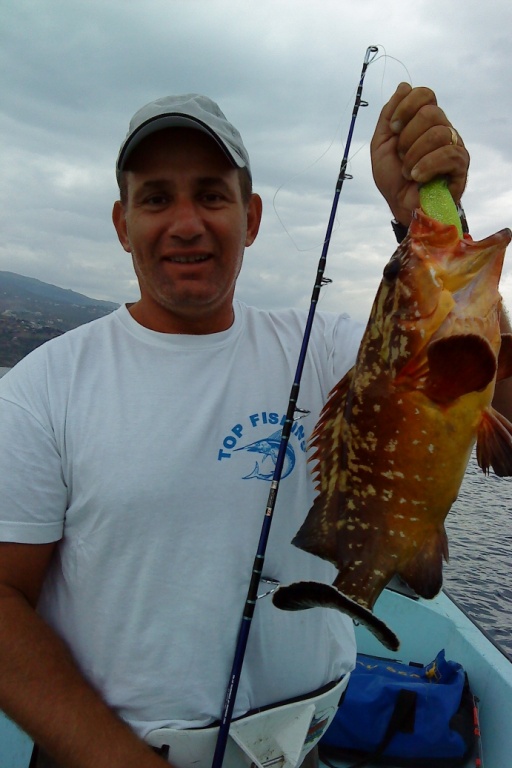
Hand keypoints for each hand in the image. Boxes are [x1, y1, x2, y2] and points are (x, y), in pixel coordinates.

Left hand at [370, 83, 469, 225]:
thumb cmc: (393, 178)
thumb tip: (404, 85)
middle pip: (431, 112)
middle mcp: (441, 128)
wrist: (400, 207)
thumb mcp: (381, 145)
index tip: (393, 128)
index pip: (425, 94)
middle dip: (407, 136)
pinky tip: (417, 177)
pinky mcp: (461, 164)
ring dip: (414, 155)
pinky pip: (448, 154)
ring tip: (408, 172)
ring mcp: (453, 145)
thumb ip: (388, 115)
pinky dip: (426, 165)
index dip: (406, 106)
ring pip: (439, 133)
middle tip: (401, 155)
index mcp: (424, 121)